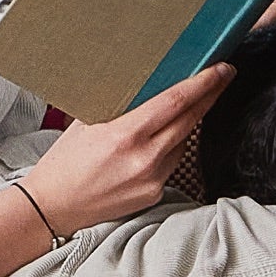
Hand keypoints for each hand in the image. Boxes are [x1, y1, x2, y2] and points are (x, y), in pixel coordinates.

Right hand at [28, 62, 236, 231]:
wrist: (52, 207)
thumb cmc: (64, 163)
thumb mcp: (86, 123)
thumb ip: (119, 106)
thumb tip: (147, 84)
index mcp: (125, 135)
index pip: (175, 102)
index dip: (203, 83)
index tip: (220, 69)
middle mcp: (144, 159)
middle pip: (190, 120)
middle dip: (210, 95)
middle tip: (223, 76)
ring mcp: (152, 179)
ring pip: (183, 141)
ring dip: (188, 122)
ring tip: (188, 105)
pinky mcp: (154, 194)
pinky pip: (171, 162)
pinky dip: (170, 147)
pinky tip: (159, 140)